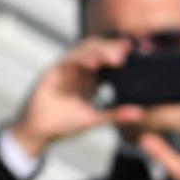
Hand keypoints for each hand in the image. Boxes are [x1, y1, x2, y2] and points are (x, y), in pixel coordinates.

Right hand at [7, 34, 133, 159]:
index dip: (119, 52)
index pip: (106, 59)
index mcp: (89, 78)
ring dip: (99, 52)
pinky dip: (80, 60)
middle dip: (112, 47)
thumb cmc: (63, 123)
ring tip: (115, 57)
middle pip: (96, 49)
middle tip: (128, 50)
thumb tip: (140, 113)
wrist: (38, 131)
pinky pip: (67, 61)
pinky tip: (93, 64)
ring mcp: (65, 69)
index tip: (138, 51)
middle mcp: (78, 70)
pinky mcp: (52, 72)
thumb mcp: (94, 119)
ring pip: (83, 51)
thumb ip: (115, 114)